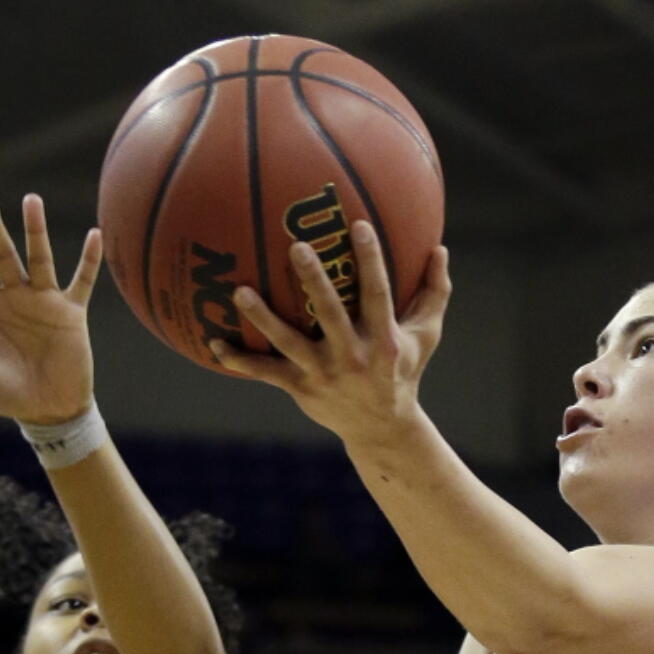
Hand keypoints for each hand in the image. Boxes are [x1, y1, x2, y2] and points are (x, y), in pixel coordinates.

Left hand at [0, 190, 103, 424]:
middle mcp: (16, 297)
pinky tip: (95, 234)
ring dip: (35, 231)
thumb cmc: (6, 393)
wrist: (49, 412)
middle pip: (2, 254)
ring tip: (31, 201)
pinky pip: (82, 282)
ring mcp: (45, 302)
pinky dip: (89, 260)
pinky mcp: (72, 314)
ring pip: (39, 259)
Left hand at [212, 219, 450, 445]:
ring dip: (263, 318)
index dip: (370, 261)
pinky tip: (214, 343)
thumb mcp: (426, 336)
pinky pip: (265, 372)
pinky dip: (240, 360)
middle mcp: (352, 356)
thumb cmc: (403, 371)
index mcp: (383, 340)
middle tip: (295, 246)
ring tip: (239, 291)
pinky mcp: (301, 388)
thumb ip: (434, 292)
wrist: (382, 428)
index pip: (377, 294)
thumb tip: (439, 247)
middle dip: (314, 281)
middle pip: (330, 314)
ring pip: (288, 342)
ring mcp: (323, 373)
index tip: (358, 225)